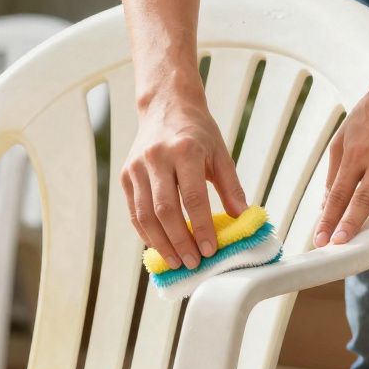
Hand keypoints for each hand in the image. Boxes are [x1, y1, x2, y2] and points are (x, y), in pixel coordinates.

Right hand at [121, 94, 247, 269]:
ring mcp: (137, 167)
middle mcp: (157, 158)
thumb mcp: (220, 153)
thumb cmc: (197, 131)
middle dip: (180, 241)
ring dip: (161, 243)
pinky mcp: (126, 175)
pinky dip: (146, 233)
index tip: (210, 250)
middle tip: (193, 263)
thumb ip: (231, 186)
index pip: (192, 197)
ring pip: (145, 215)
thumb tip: (242, 217)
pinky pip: (134, 211)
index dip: (201, 227)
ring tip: (177, 262)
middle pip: (165, 210)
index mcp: (185, 150)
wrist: (166, 105)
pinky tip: (160, 246)